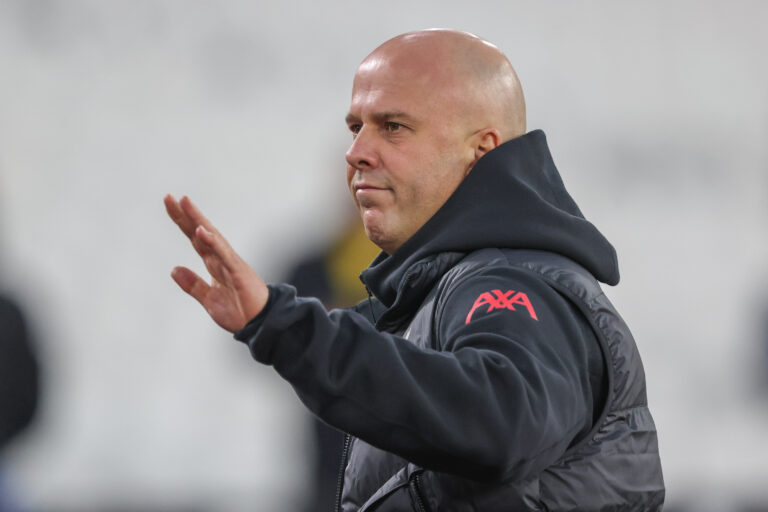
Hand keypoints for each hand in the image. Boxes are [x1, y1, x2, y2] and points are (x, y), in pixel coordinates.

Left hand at [164, 194, 268, 332]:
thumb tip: (173, 269)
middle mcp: (222, 259)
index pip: (195, 238)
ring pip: (212, 237)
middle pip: (200, 232)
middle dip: (185, 215)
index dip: (183, 222)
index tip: (170, 203)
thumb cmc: (240, 312)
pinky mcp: (238, 272)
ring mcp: (230, 263)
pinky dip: (213, 242)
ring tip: (185, 203)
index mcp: (214, 264)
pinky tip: (203, 231)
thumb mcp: (209, 299)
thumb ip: (193, 284)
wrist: (261, 324)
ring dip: (198, 220)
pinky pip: (224, 255)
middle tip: (169, 197)